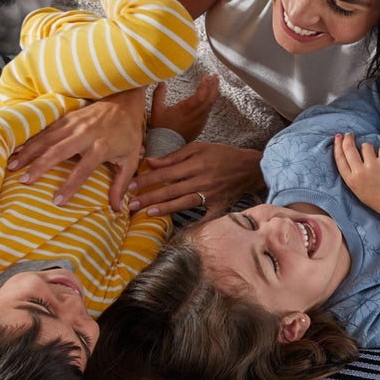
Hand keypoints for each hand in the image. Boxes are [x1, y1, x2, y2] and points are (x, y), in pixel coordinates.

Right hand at [10, 87, 145, 208]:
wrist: (125, 100)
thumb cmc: (128, 133)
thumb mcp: (131, 159)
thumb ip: (122, 184)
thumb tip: (117, 208)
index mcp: (101, 147)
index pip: (83, 170)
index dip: (70, 186)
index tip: (57, 201)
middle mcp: (85, 134)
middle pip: (58, 152)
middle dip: (39, 166)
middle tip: (24, 181)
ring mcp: (74, 124)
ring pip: (47, 139)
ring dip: (29, 152)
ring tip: (13, 165)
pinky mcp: (67, 117)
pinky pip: (46, 130)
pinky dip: (32, 139)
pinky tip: (19, 148)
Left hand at [128, 142, 263, 217]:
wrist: (248, 167)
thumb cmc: (221, 154)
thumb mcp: (198, 148)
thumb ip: (174, 156)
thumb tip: (150, 162)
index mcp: (194, 164)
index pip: (164, 173)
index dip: (146, 180)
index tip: (130, 186)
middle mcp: (200, 180)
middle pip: (170, 191)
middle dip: (149, 197)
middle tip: (131, 205)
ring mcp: (209, 195)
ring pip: (182, 203)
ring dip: (164, 209)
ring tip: (147, 213)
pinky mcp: (217, 206)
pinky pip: (204, 217)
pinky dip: (194, 224)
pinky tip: (179, 231)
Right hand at [148, 75, 218, 141]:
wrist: (165, 145)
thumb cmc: (161, 128)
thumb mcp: (156, 109)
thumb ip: (159, 94)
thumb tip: (161, 82)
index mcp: (185, 110)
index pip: (200, 95)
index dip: (205, 85)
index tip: (206, 76)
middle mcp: (195, 115)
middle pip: (209, 99)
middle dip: (213, 86)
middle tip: (215, 76)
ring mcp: (199, 121)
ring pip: (210, 105)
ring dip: (213, 93)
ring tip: (214, 84)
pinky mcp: (200, 126)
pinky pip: (208, 112)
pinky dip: (210, 103)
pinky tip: (209, 98)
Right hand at [333, 133, 379, 242]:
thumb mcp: (359, 191)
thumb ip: (353, 175)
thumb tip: (349, 155)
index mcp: (351, 181)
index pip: (339, 158)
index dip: (337, 146)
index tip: (337, 138)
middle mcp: (360, 172)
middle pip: (349, 148)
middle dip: (348, 138)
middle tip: (349, 135)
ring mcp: (373, 165)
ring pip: (366, 145)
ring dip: (369, 149)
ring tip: (376, 158)